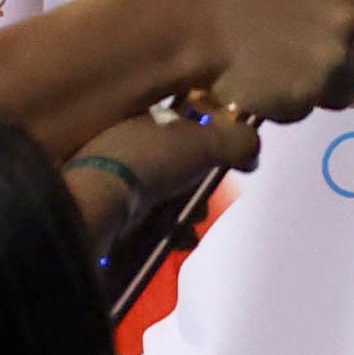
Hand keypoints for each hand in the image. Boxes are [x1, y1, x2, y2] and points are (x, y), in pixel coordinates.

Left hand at [70, 101, 263, 229]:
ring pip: (162, 192)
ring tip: (191, 225)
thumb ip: (236, 141)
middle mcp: (124, 141)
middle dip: (198, 184)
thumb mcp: (205, 142)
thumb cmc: (153, 159)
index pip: (184, 121)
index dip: (209, 139)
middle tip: (206, 200)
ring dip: (184, 211)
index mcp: (144, 115)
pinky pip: (145, 216)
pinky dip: (165, 229)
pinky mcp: (107, 207)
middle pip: (176, 160)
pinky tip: (174, 239)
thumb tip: (253, 149)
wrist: (100, 201)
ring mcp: (112, 175)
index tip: (223, 160)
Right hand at [174, 0, 353, 121]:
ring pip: (343, 88)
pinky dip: (290, 104)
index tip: (335, 31)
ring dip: (319, 86)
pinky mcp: (310, 96)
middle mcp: (352, 19)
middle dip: (345, 59)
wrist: (187, 23)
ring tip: (282, 78)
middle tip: (308, 60)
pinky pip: (308, 108)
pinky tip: (263, 89)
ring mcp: (334, 61)